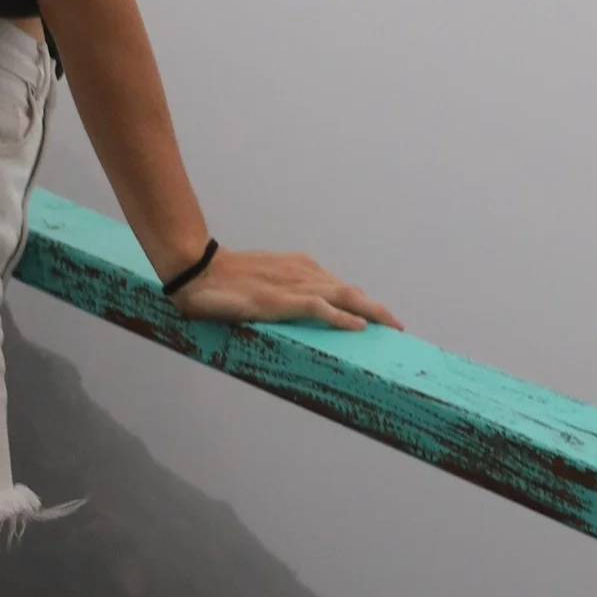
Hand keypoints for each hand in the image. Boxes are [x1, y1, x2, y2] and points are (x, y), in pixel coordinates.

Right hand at [167, 246, 403, 331]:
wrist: (198, 272)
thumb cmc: (227, 280)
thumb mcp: (263, 283)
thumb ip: (283, 293)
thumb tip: (297, 311)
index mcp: (299, 267)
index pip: (339, 285)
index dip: (362, 301)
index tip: (378, 315)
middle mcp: (303, 272)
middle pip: (350, 290)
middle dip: (377, 308)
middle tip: (397, 325)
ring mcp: (294, 284)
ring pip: (343, 296)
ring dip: (371, 311)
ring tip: (391, 325)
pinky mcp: (281, 299)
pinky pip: (320, 308)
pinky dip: (341, 317)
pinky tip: (357, 328)